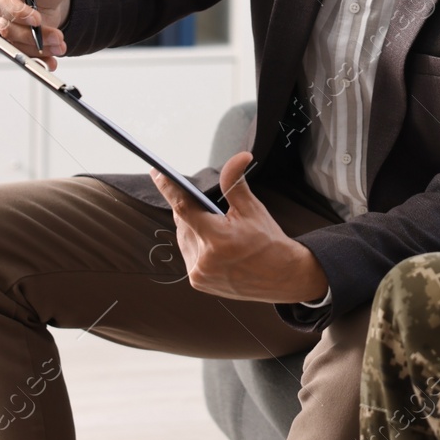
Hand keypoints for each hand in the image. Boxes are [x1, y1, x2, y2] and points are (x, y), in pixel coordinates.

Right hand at [0, 0, 70, 68]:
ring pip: (11, 43)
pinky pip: (17, 53)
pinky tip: (50, 60)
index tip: (37, 20)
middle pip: (2, 26)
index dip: (16, 12)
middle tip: (56, 37)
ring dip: (37, 49)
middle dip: (30, 35)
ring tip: (59, 46)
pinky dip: (36, 59)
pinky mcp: (7, 40)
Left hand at [149, 152, 329, 303]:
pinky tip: (211, 243)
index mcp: (219, 239)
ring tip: (213, 226)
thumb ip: (236, 183)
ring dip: (191, 227)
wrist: (281, 277)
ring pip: (183, 238)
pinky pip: (187, 254)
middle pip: (183, 222)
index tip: (157, 173)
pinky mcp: (199, 282)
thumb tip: (238, 158)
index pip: (184, 208)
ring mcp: (200, 273)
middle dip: (190, 210)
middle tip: (205, 206)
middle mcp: (205, 259)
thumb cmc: (268, 243)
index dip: (168, 189)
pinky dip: (194, 244)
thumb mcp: (253, 209)